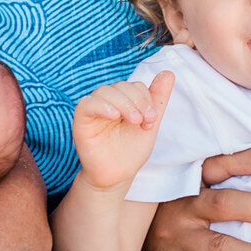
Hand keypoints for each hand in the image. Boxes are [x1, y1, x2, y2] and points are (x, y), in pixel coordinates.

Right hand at [72, 71, 174, 191]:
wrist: (116, 176)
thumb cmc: (130, 152)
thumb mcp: (149, 124)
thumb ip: (158, 99)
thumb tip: (169, 73)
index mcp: (124, 101)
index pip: (135, 86)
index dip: (146, 99)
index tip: (152, 120)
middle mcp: (108, 101)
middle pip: (122, 86)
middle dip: (137, 101)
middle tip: (144, 121)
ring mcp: (94, 109)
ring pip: (106, 91)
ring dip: (124, 103)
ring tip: (134, 121)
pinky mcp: (81, 119)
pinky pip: (87, 103)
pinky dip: (102, 106)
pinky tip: (114, 116)